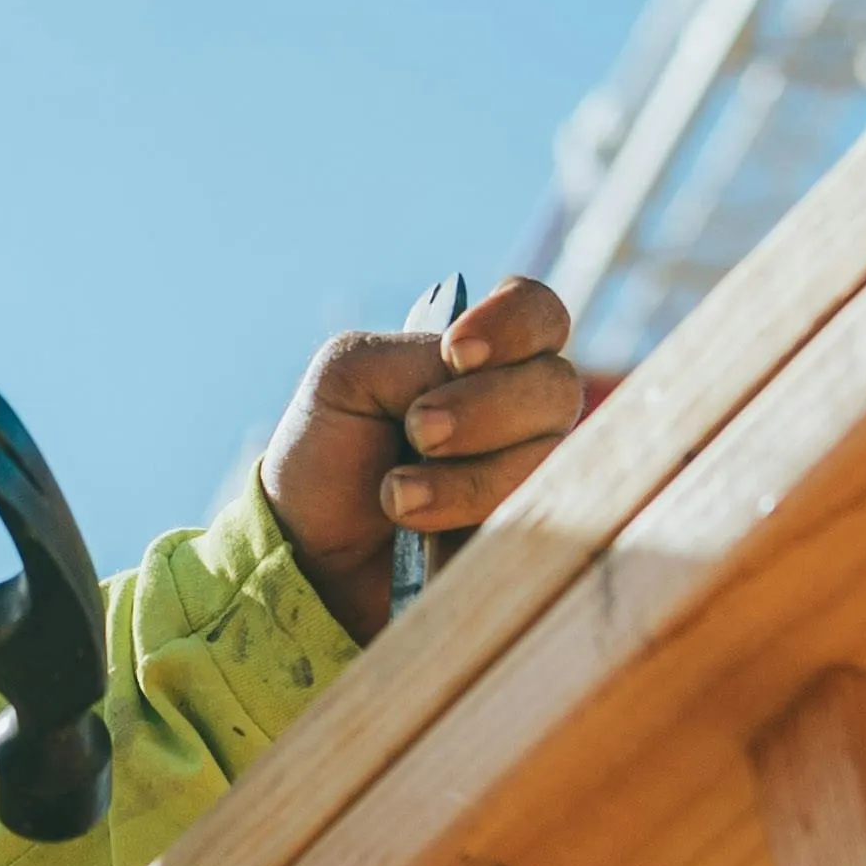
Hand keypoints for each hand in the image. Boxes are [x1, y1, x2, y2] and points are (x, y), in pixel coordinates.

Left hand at [262, 279, 587, 641]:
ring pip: (547, 457)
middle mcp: (522, 408)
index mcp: (483, 355)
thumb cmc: (329, 454)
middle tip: (418, 433)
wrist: (309, 554)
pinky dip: (473, 517)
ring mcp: (532, 473)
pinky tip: (423, 530)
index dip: (513, 324)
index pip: (537, 311)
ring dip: (467, 477)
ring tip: (397, 496)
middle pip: (556, 385)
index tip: (457, 353)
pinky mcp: (531, 535)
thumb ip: (416, 356)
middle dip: (484, 408)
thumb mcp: (349, 377)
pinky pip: (540, 517)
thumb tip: (471, 370)